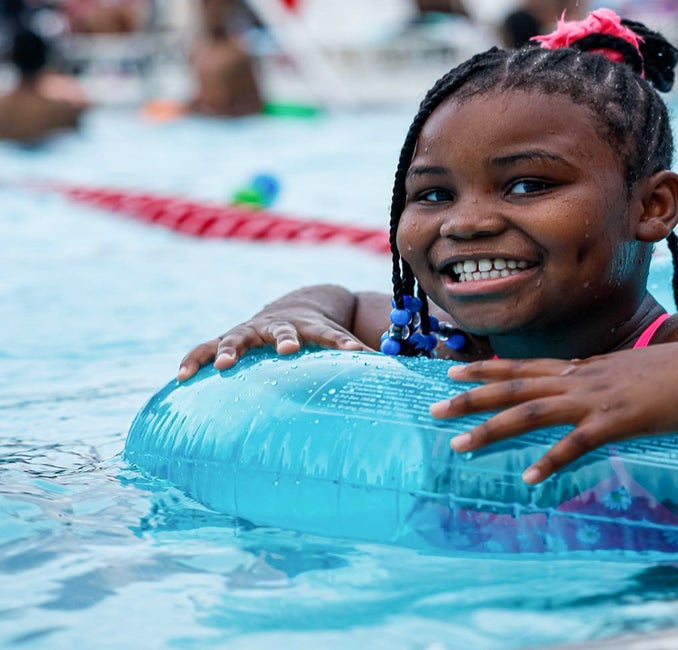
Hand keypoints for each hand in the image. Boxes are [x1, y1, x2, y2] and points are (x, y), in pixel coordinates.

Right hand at [177, 287, 373, 380]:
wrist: (299, 303)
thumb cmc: (324, 330)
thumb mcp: (344, 338)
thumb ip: (368, 356)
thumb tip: (409, 370)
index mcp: (312, 327)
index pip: (331, 334)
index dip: (342, 341)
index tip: (354, 350)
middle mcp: (279, 325)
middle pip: (282, 331)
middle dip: (284, 340)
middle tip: (287, 350)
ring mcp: (250, 329)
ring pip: (238, 337)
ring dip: (230, 350)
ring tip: (222, 366)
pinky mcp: (228, 338)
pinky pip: (204, 349)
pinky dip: (193, 361)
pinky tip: (180, 379)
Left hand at [430, 343, 677, 483]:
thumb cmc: (673, 373)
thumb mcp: (625, 371)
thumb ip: (597, 378)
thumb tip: (578, 382)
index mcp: (581, 369)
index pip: (523, 367)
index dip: (485, 370)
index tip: (451, 372)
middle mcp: (580, 380)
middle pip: (514, 387)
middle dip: (471, 398)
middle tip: (433, 408)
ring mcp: (596, 400)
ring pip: (531, 412)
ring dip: (492, 429)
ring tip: (459, 446)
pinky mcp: (618, 422)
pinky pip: (576, 444)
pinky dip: (550, 460)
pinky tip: (529, 478)